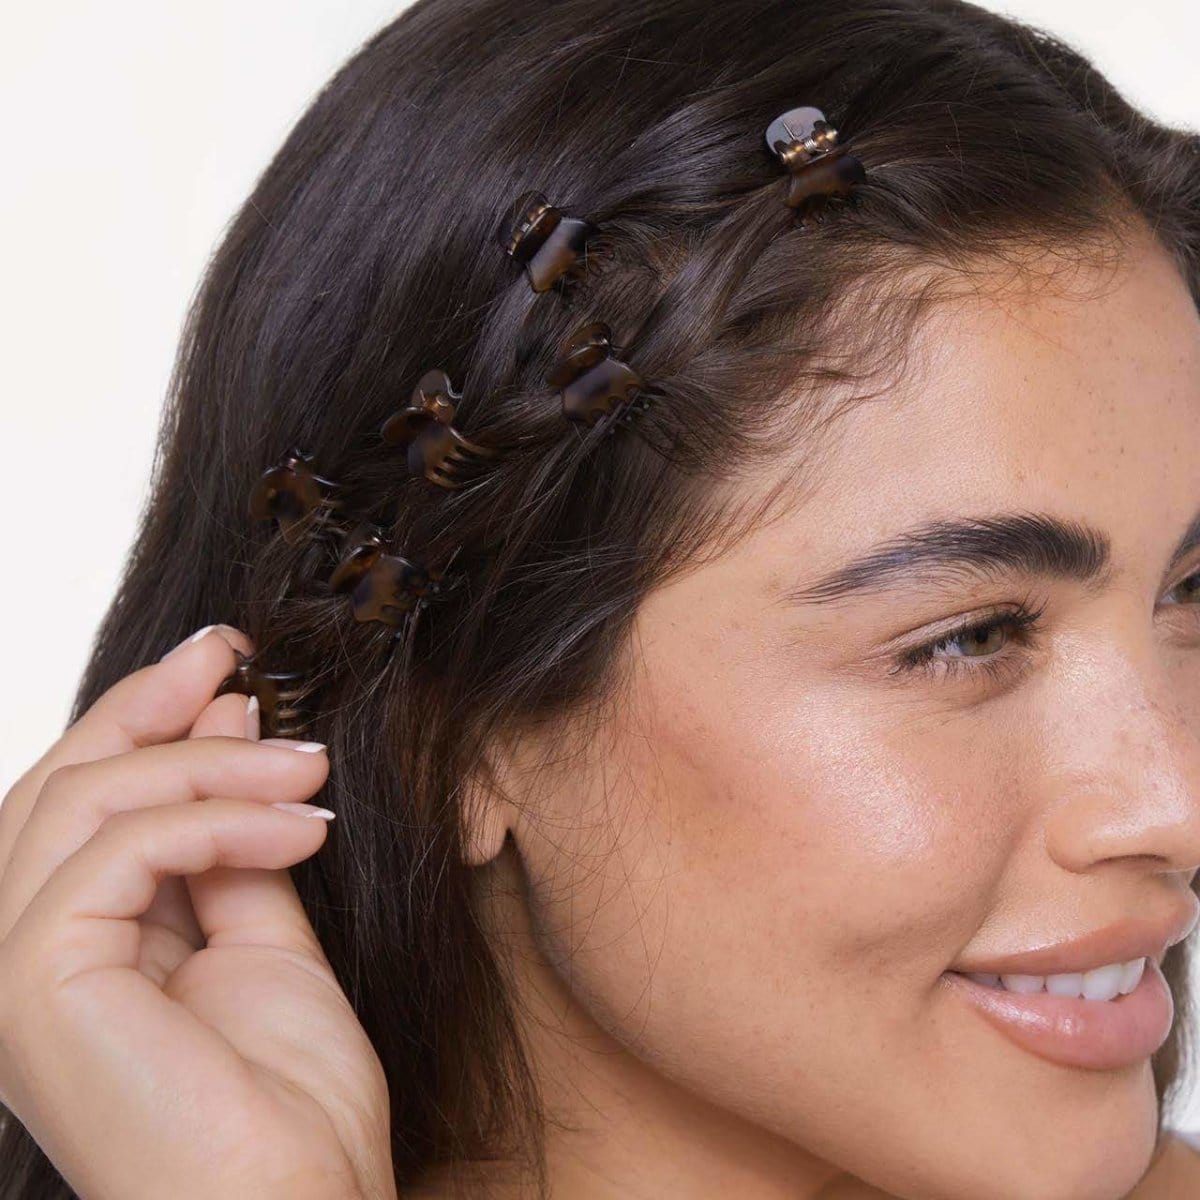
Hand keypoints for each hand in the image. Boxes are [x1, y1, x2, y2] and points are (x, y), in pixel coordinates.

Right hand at [0, 626, 396, 1199]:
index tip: (226, 663)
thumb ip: (232, 839)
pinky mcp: (31, 983)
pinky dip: (220, 820)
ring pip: (90, 801)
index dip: (146, 719)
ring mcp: (11, 973)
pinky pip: (124, 849)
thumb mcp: (264, 933)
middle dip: (154, 707)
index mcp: (67, 950)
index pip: (81, 804)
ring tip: (310, 767)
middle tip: (239, 657)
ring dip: (214, 764)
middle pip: (63, 785)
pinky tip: (302, 827)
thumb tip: (229, 725)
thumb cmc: (284, 1102)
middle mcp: (16, 957)